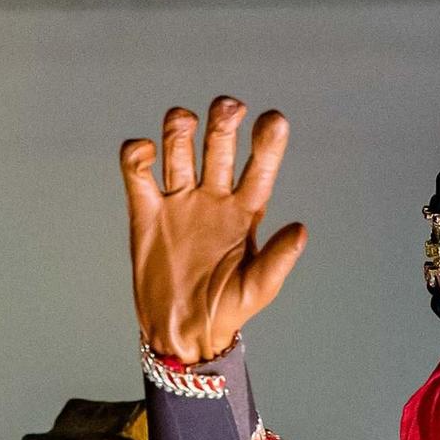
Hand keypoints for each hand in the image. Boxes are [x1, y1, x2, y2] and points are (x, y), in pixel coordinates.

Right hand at [122, 96, 306, 363]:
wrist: (182, 332)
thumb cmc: (226, 311)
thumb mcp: (258, 289)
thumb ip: (278, 259)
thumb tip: (301, 230)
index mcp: (246, 212)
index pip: (260, 168)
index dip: (268, 142)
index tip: (274, 120)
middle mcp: (213, 198)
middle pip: (219, 146)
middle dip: (223, 122)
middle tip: (229, 106)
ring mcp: (179, 201)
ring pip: (179, 148)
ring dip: (181, 127)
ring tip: (184, 121)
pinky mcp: (145, 211)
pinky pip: (138, 172)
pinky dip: (138, 154)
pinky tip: (144, 153)